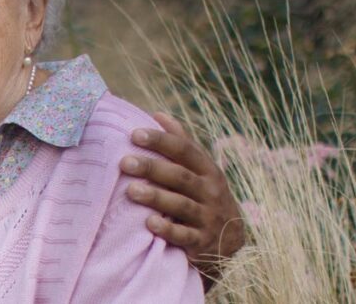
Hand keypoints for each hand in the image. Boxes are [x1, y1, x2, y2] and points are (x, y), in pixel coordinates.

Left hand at [120, 112, 244, 285]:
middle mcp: (210, 192)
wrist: (230, 239)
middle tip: (125, 162)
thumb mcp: (200, 169)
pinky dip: (168, 230)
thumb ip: (181, 142)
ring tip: (131, 191)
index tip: (134, 134)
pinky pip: (184, 236)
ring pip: (181, 205)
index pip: (185, 150)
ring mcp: (207, 218)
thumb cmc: (205, 194)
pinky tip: (149, 223)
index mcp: (208, 170)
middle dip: (152, 168)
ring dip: (156, 197)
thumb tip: (158, 114)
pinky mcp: (201, 242)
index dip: (161, 141)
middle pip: (180, 177)